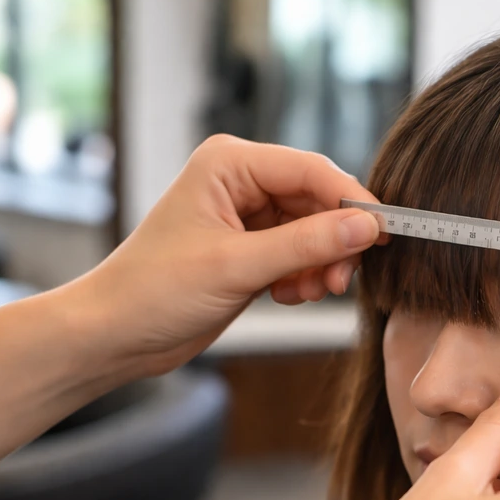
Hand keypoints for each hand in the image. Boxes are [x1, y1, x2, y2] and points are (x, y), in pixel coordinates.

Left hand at [68, 135, 381, 377]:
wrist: (115, 335)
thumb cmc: (154, 290)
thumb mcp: (237, 267)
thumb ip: (305, 245)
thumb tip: (365, 228)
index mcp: (230, 164)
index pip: (312, 170)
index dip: (351, 201)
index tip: (383, 234)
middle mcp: (241, 182)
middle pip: (318, 201)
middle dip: (334, 242)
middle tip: (339, 280)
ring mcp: (248, 217)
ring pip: (314, 231)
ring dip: (320, 264)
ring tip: (304, 292)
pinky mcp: (251, 249)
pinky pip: (300, 254)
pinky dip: (303, 276)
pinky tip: (286, 296)